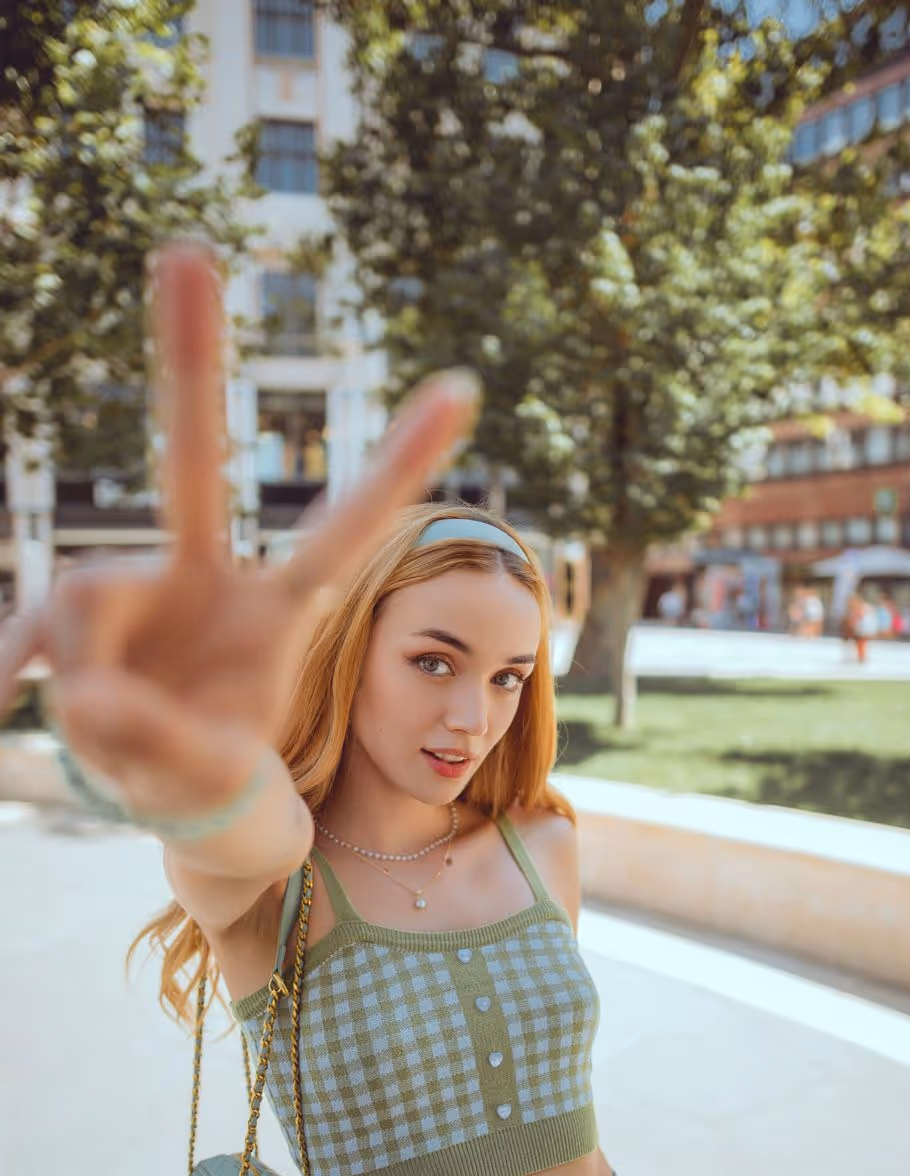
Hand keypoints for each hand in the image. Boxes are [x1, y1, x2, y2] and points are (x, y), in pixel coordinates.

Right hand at [0, 242, 481, 816]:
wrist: (169, 789)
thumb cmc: (208, 771)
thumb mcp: (204, 776)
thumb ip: (159, 742)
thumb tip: (87, 698)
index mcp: (278, 613)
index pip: (343, 531)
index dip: (397, 464)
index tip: (463, 386)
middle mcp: (207, 579)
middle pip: (194, 463)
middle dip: (189, 359)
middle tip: (184, 250)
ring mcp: (139, 586)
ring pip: (81, 592)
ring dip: (82, 678)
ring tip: (108, 738)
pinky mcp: (81, 612)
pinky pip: (33, 627)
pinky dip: (14, 660)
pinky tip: (5, 692)